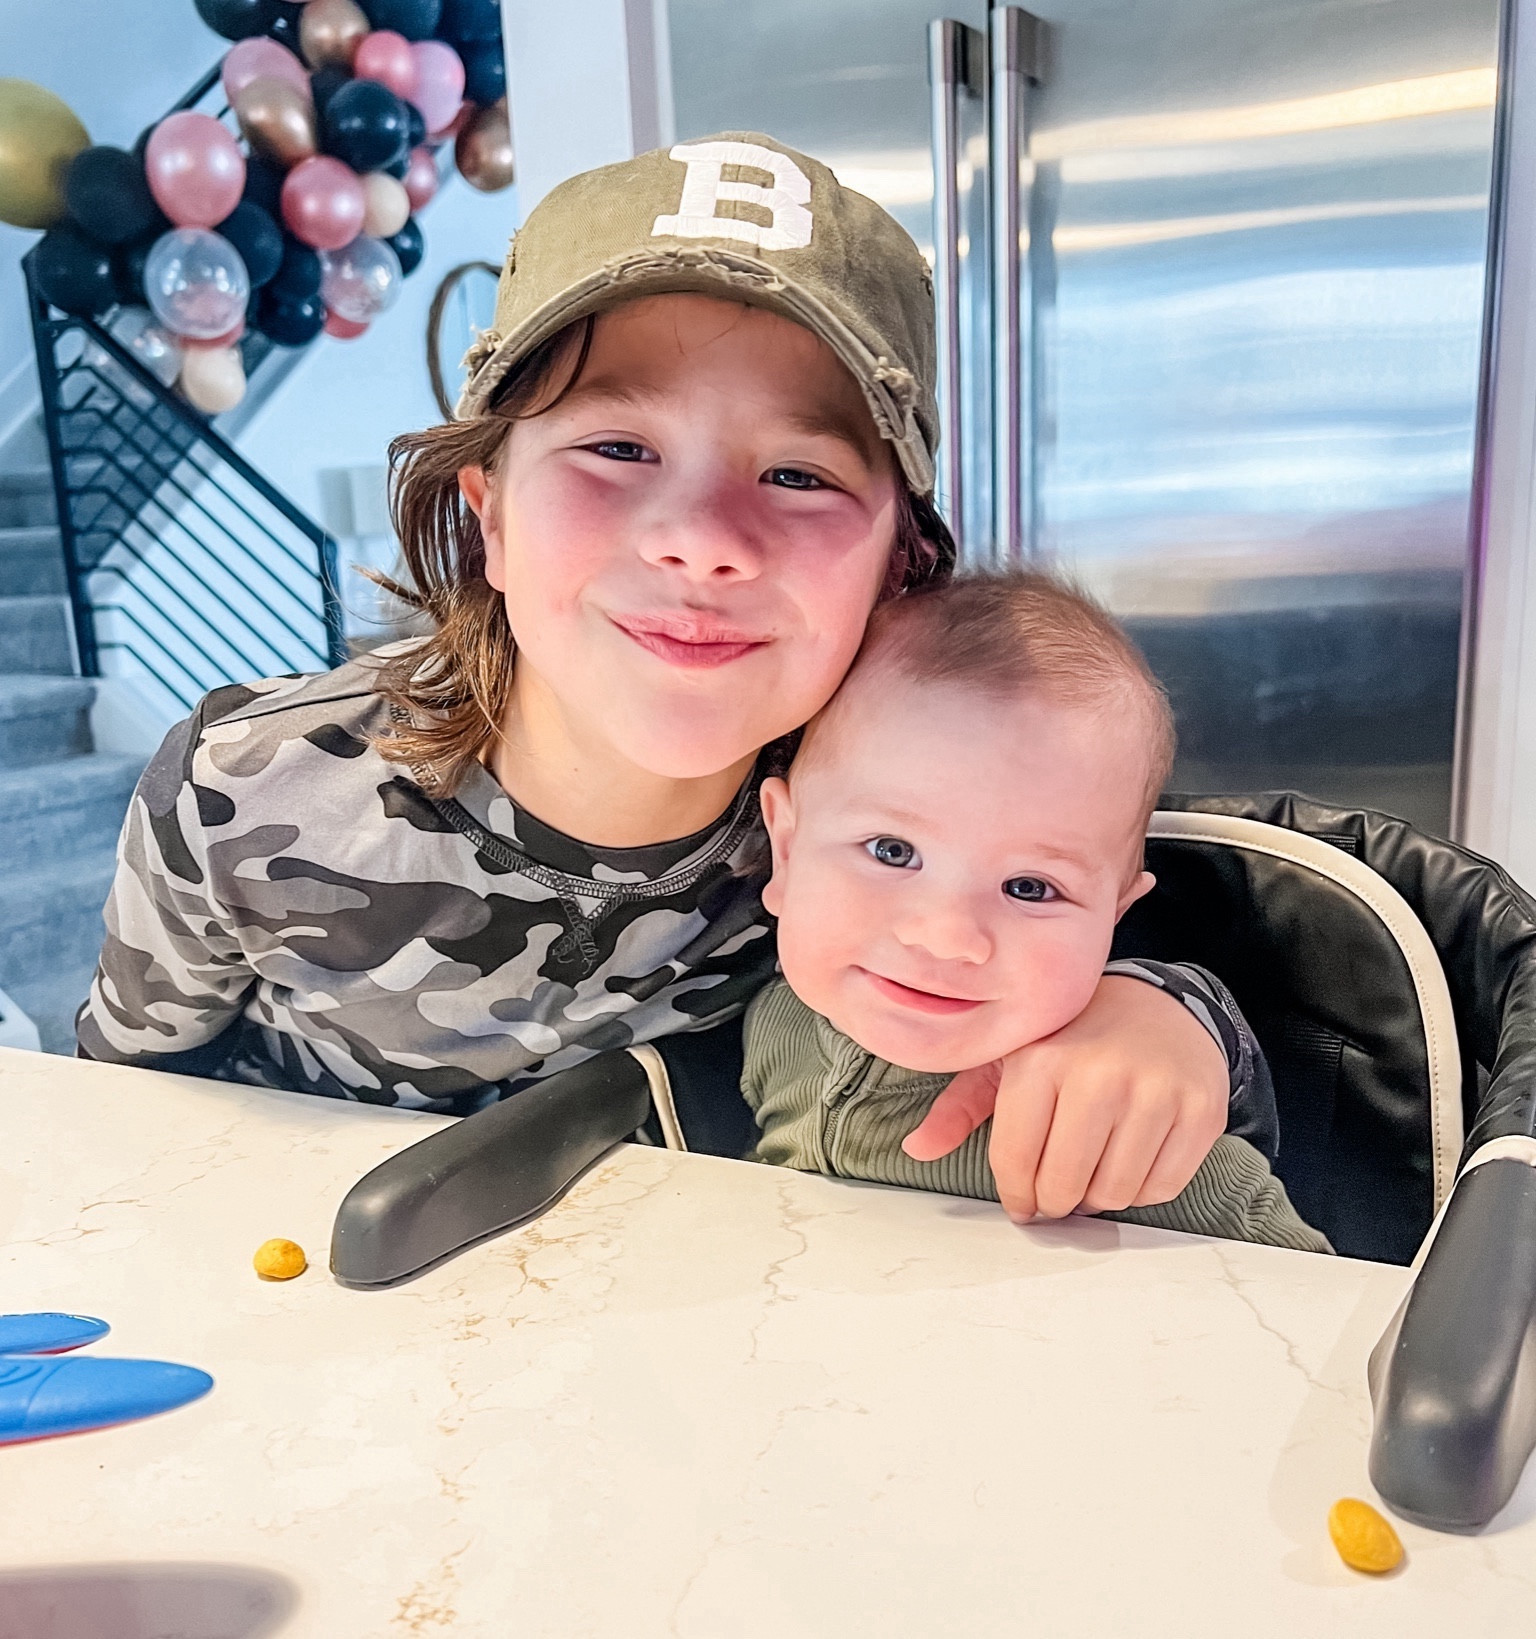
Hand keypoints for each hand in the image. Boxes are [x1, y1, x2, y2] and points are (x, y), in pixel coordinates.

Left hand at [901, 975, 1227, 1221]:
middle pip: (1066, 1186)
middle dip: (1055, 1202)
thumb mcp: (1010, 1059)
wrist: (1159, 1005)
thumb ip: (961, 1107)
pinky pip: (1161, 1188)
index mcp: (1043, 1061)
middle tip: (1056, 1194)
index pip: (1016, 1162)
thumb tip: (916, 1148)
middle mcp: (1100, 1074)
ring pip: (1115, 1194)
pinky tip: (1128, 1160)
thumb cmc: (1073, 1039)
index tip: (1020, 1201)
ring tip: (1091, 1171)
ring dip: (1097, 1198)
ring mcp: (1155, 1093)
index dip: (1015, 1195)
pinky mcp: (1199, 1111)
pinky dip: (1140, 1190)